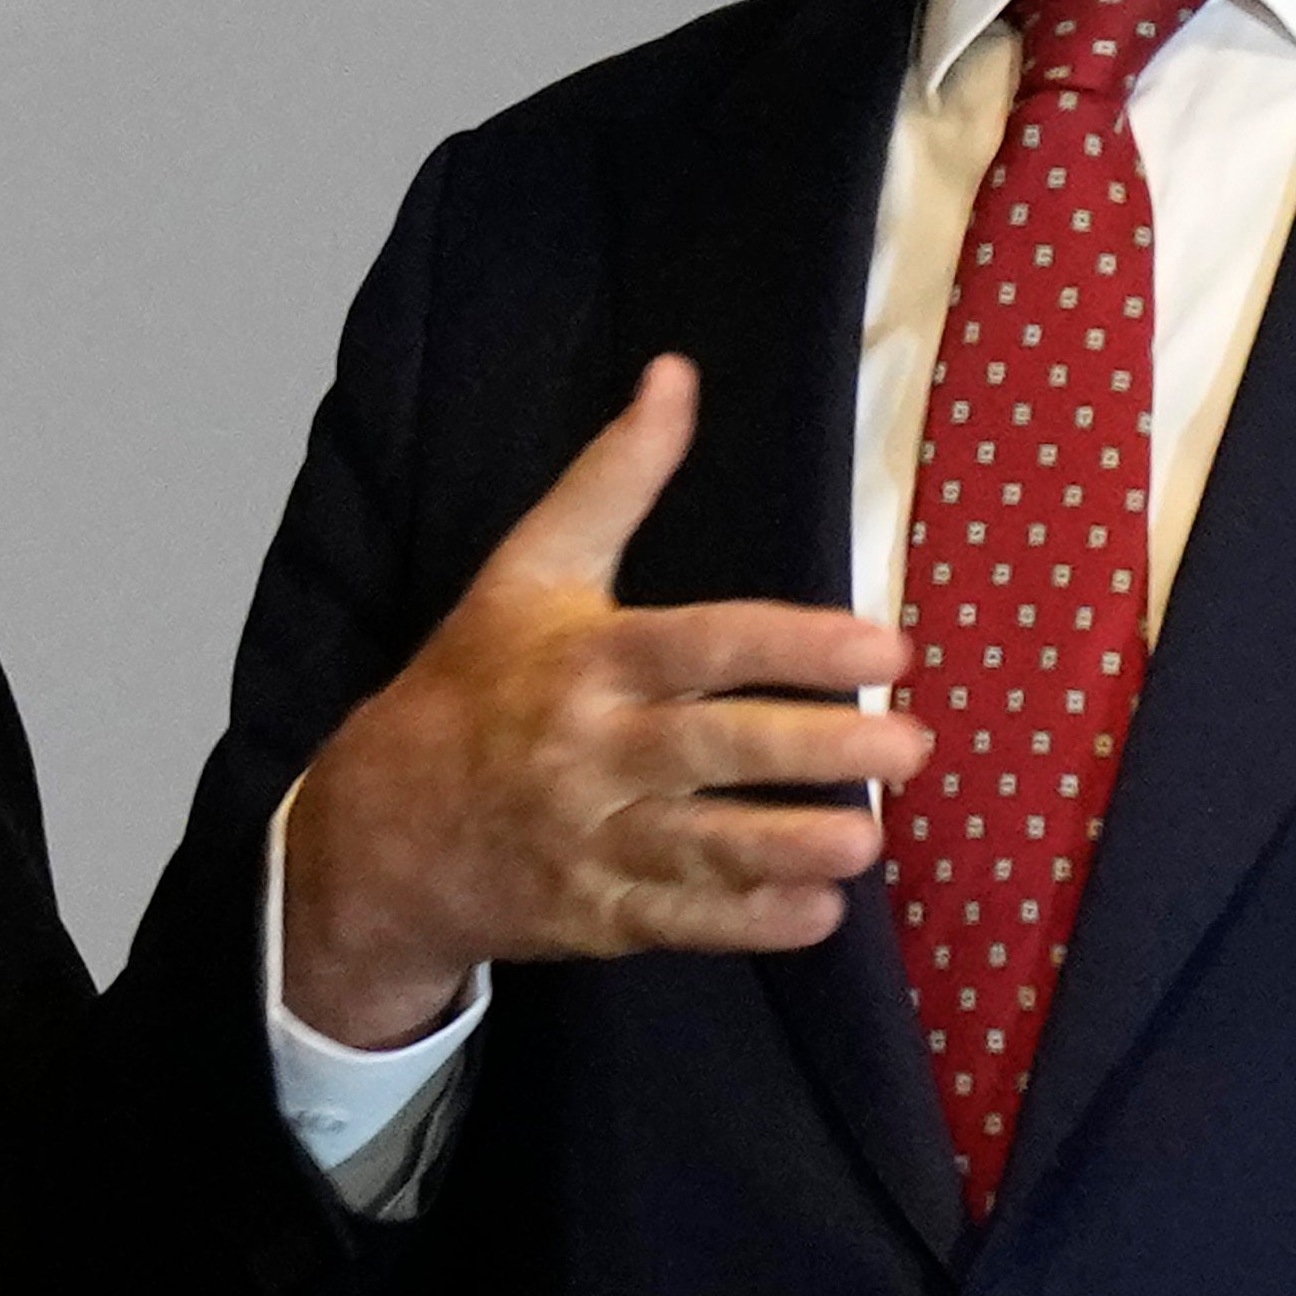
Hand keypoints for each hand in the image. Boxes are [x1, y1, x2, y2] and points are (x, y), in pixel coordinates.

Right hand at [278, 354, 924, 1049]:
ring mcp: (587, 838)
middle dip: (818, 749)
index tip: (887, 647)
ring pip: (704, 847)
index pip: (702, 646)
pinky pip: (681, 921)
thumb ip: (613, 476)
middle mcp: (586, 750)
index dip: (796, 645)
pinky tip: (819, 912)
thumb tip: (676, 372)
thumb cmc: (476, 683)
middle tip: (916, 747)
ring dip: (792, 846)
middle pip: (714, 748)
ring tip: (871, 839)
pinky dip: (749, 923)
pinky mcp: (593, 913)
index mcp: (583, 659)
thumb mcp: (529, 568)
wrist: (379, 827)